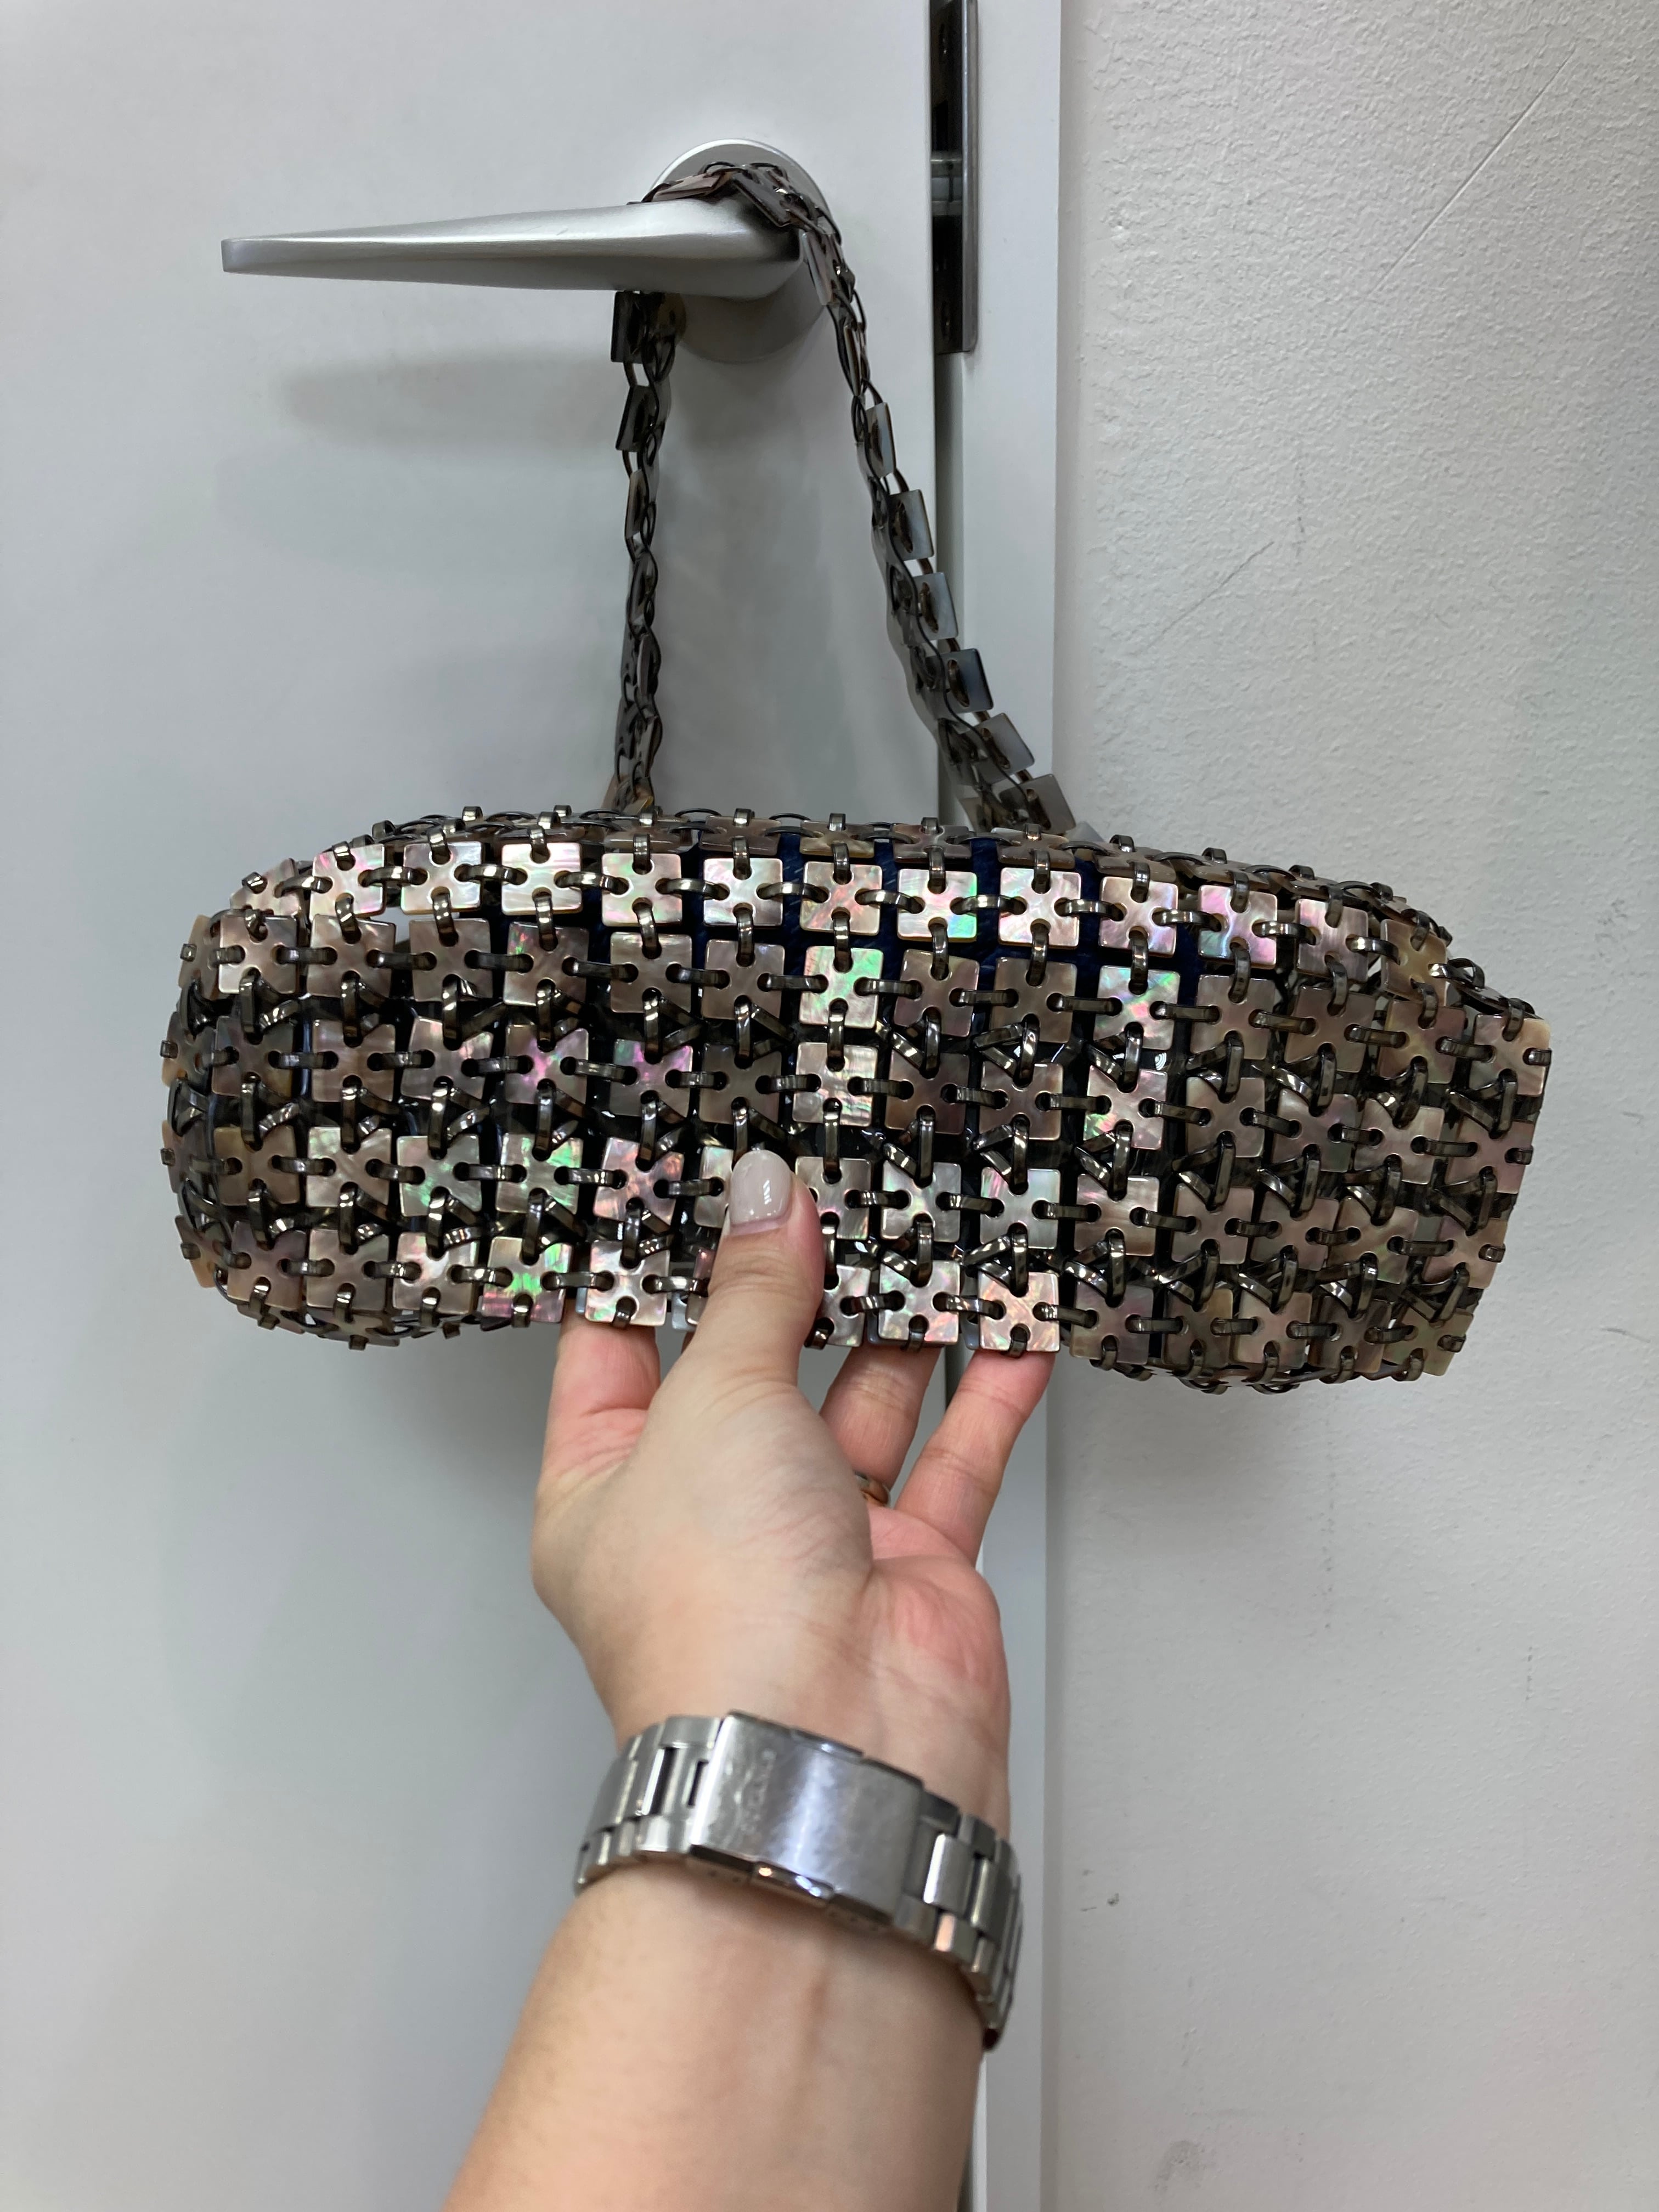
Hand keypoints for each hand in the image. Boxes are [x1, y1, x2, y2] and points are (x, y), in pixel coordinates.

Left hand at [532, 1149, 1052, 1825]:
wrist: (832, 1751)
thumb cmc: (718, 1605)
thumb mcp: (713, 1401)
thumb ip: (753, 1295)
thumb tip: (765, 1200)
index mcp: (608, 1485)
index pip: (615, 1348)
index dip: (651, 1265)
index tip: (688, 1184)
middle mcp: (708, 1514)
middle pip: (753, 1365)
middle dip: (798, 1283)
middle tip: (835, 1191)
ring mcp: (812, 1539)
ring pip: (863, 1403)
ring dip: (901, 1323)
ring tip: (931, 1229)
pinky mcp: (909, 1563)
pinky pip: (953, 1457)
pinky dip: (986, 1392)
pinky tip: (1012, 1324)